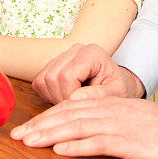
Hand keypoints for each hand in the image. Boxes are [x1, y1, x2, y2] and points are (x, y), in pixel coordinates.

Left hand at [10, 96, 157, 158]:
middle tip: (17, 137)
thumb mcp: (125, 117)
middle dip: (39, 126)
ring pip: (76, 127)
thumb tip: (75, 132)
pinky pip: (99, 142)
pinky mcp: (128, 141)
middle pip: (66, 116)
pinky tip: (61, 149)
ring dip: (50, 134)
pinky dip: (78, 145)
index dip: (44, 118)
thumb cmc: (157, 127)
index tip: (25, 129)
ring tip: (30, 142)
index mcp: (106, 105)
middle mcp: (107, 111)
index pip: (67, 109)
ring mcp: (117, 125)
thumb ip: (102, 120)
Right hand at [31, 43, 145, 103]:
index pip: (67, 76)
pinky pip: (39, 82)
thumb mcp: (117, 94)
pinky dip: (48, 95)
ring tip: (71, 102)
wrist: (116, 84)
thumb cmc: (118, 89)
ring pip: (42, 80)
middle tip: (75, 108)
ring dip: (53, 98)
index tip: (80, 107)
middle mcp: (74, 50)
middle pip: (52, 77)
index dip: (69, 96)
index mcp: (91, 53)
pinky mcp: (53, 65)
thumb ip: (100, 95)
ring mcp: (62, 56)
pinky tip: (64, 98)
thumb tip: (75, 98)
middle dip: (60, 99)